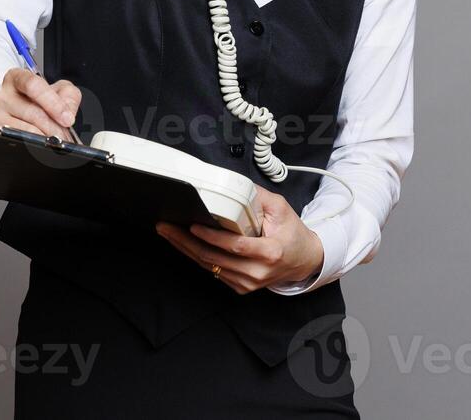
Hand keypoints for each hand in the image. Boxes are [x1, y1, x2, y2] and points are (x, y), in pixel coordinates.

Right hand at [0, 67, 80, 140]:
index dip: (53, 103)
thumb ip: (68, 96)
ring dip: (45, 140)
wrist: (18, 115)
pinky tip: (39, 147)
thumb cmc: (36, 102)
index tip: (67, 119)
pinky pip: (15, 142)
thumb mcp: (57, 91)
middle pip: (32, 112)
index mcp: (17, 78)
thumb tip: (67, 113)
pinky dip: (31, 147)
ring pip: (25, 130)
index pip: (33, 85)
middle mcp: (2, 94)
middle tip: (65, 137)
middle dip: (54, 128)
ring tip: (55, 143)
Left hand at [155, 185, 323, 293]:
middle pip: (214, 258)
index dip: (211, 237)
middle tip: (166, 226)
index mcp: (270, 252)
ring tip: (168, 232)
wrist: (303, 260)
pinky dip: (196, 256)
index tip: (193, 225)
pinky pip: (213, 270)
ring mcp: (247, 282)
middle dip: (185, 241)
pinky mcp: (240, 286)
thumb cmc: (292, 234)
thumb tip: (233, 185)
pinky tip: (183, 244)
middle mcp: (257, 272)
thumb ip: (257, 196)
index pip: (235, 246)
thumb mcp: (281, 208)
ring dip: (185, 249)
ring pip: (209, 266)